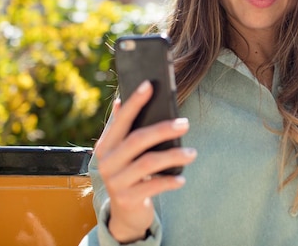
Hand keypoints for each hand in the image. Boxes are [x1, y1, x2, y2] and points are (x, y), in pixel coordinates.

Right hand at [94, 81, 196, 242]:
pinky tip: (182, 178)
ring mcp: (115, 182)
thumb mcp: (123, 152)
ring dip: (174, 156)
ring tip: (192, 153)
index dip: (135, 102)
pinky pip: (153, 186)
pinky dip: (170, 181)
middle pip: (138, 139)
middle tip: (185, 123)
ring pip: (148, 162)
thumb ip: (123, 128)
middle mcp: (107, 162)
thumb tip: (122, 99)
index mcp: (105, 145)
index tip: (149, 85)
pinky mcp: (127, 199)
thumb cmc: (130, 173)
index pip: (121, 120)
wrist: (125, 213)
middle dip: (163, 129)